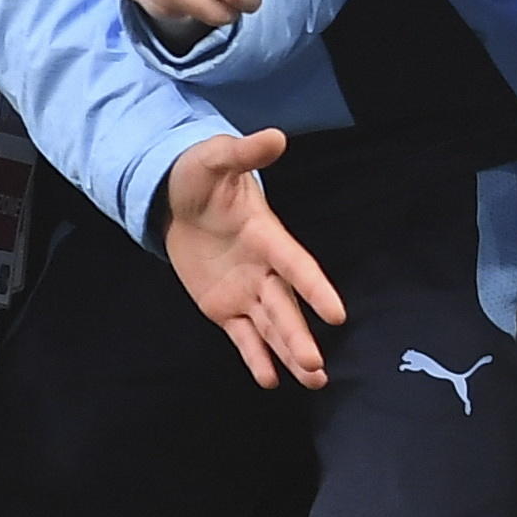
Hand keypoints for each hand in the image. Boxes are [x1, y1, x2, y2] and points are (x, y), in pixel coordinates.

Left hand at [157, 129, 340, 387]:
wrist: (178, 199)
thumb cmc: (201, 178)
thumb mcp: (214, 161)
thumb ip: (242, 154)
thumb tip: (275, 136)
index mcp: (267, 236)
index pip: (296, 266)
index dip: (315, 288)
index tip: (337, 314)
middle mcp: (263, 269)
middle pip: (285, 307)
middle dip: (299, 334)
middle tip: (317, 365)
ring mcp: (246, 290)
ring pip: (271, 326)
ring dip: (290, 352)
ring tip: (313, 380)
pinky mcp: (224, 306)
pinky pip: (242, 335)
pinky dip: (255, 356)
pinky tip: (271, 380)